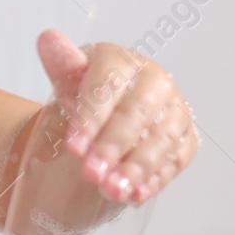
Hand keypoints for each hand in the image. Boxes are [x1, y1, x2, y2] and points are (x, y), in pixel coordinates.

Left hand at [35, 30, 197, 203]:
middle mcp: (155, 80)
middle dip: (112, 147)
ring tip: (112, 191)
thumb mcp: (70, 78)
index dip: (90, 119)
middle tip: (91, 175)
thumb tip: (48, 39)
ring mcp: (175, 108)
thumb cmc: (90, 94)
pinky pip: (177, 159)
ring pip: (160, 140)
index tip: (73, 148)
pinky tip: (135, 195)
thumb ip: (61, 63)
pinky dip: (157, 179)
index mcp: (123, 61)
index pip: (107, 88)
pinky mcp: (186, 136)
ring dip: (135, 168)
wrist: (113, 111)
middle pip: (135, 115)